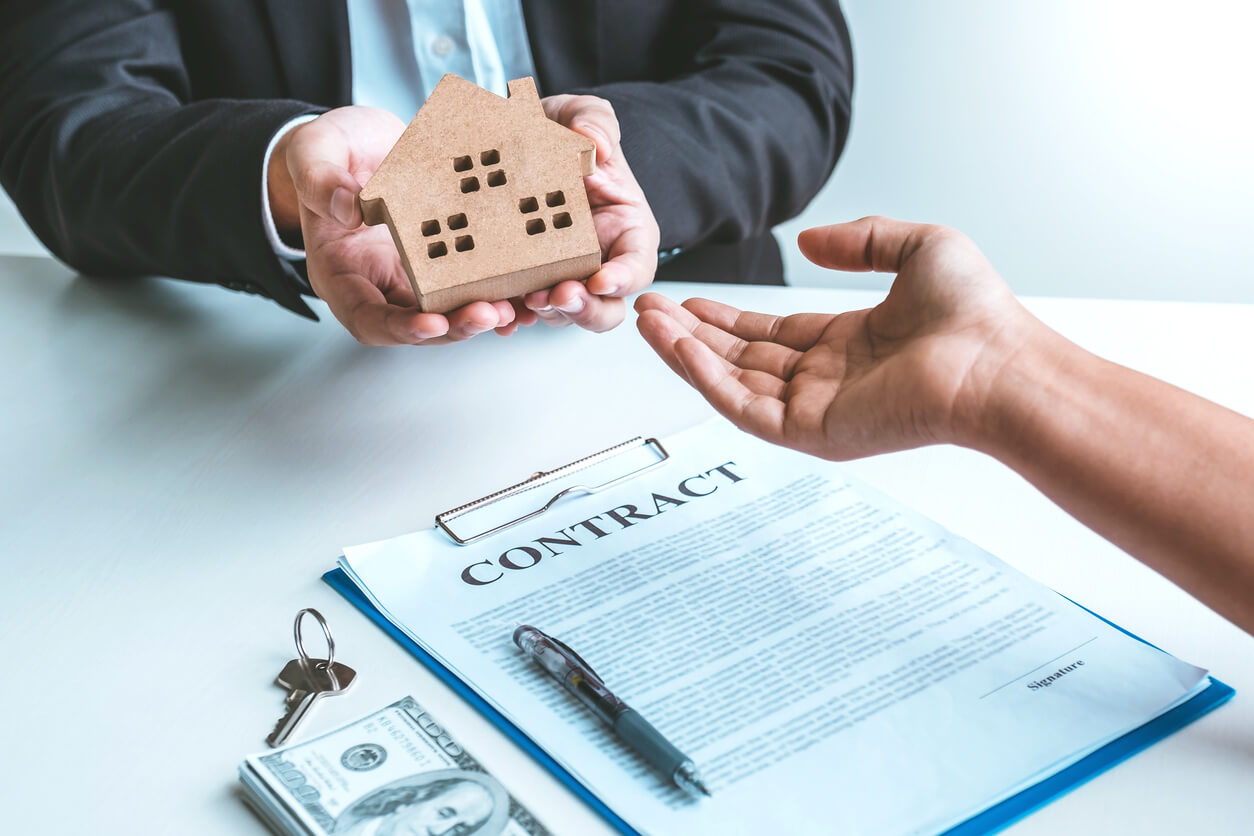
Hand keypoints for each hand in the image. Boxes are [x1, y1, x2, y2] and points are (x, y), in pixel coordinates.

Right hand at [273, 106, 514, 344]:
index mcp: (341, 274)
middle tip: (492, 313)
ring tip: (516, 306)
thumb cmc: (329, 154)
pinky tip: (526, 291)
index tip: (433, 322)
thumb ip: (321, 181)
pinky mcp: (442, 262)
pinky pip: (469, 285)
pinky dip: (496, 292)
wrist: (359, 145)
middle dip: (456, 325)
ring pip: (449, 312)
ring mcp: (413, 278)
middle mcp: (379, 287)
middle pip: (418, 326)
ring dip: (482, 314)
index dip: (401, 327)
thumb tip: (348, 209)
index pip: (368, 318)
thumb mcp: (314, 153)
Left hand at [519, 95, 659, 332]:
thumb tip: (597, 144)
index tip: (601, 280)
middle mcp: (599, 261)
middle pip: (605, 306)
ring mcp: (563, 275)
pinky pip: (524, 309)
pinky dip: (515, 315)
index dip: (623, 279)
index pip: (637, 266)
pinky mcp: (529, 280)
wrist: (521, 141)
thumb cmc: (562, 132)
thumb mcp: (583, 114)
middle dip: (584, 309)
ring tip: (525, 302)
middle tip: (560, 295)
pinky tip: (501, 314)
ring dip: (547, 313)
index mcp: (625, 229)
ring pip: (563, 313)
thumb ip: (596, 122)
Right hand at [635, 216, 1041, 459]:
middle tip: (648, 309)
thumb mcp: (918, 248)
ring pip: (733, 382)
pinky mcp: (811, 432)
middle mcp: (826, 380)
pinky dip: (705, 378)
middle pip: (740, 358)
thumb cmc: (975, 314)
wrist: (996, 363)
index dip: (725, 318)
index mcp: (848, 345)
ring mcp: (816, 409)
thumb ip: (860, 240)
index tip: (687, 301)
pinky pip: (743, 407)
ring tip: (646, 322)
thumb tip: (808, 241)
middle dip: (692, 333)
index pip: (769, 335)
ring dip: (685, 353)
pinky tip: (676, 347)